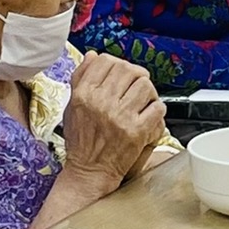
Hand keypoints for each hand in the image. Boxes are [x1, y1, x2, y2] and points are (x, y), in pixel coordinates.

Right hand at [58, 54, 166, 179]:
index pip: (105, 62)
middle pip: (127, 70)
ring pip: (144, 85)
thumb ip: (81, 79)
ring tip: (143, 99)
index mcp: (84, 95)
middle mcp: (101, 103)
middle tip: (134, 85)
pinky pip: (156, 108)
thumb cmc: (81, 142)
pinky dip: (156, 109)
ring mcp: (120, 117)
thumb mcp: (72, 107)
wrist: (89, 172)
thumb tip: (93, 56)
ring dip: (147, 91)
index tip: (119, 73)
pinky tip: (149, 114)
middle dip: (134, 74)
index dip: (115, 64)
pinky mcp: (137, 132)